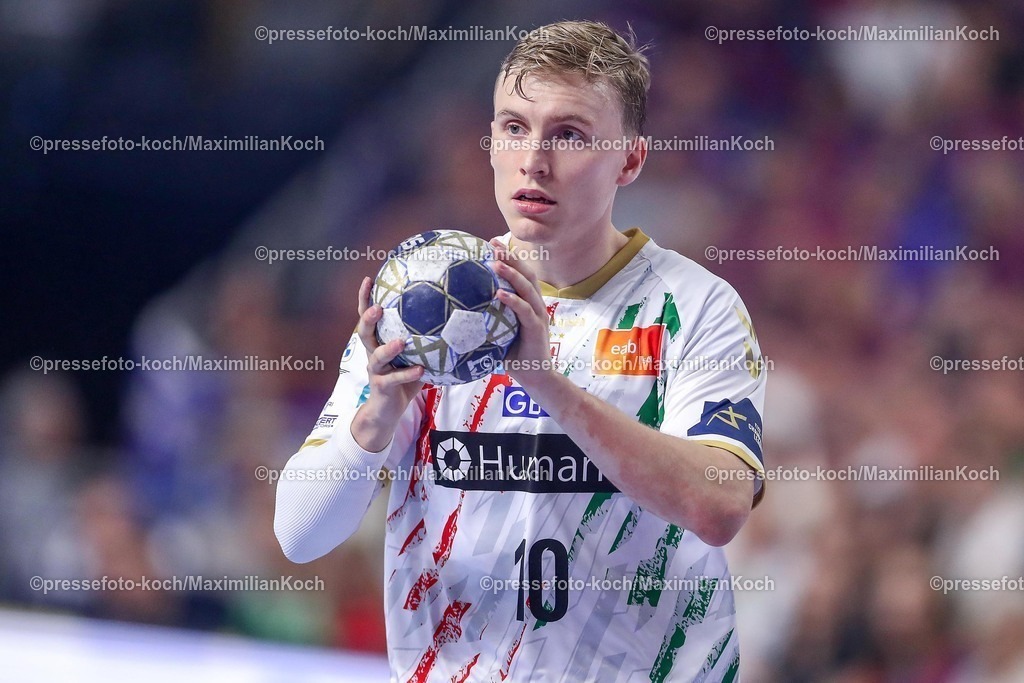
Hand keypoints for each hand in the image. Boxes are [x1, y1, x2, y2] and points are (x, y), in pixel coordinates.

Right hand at [351, 276, 423, 451]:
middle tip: (378, 307)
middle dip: (368, 318)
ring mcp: (375, 370)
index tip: (369, 278)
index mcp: (379, 341)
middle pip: (364, 332)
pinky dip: (407, 374)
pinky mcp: (381, 387)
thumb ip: (428, 341)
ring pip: (376, 356)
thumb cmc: (405, 379)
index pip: (368, 315)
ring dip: (388, 348)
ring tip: (401, 341)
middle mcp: (372, 353)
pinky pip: (394, 379)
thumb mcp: (416, 356)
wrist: (388, 411)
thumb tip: (458, 321)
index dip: (366, 298)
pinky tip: (420, 370)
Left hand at [489, 239, 552, 385]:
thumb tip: (459, 310)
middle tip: (493, 243)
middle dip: (510, 257)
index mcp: (529, 303)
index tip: (492, 243)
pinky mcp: (536, 329)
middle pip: (526, 274)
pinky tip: (499, 293)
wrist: (535, 377)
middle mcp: (535, 305)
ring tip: (495, 262)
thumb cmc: (514, 355)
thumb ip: (488, 317)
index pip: (520, 274)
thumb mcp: (499, 332)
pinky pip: (524, 311)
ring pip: (527, 289)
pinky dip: (512, 300)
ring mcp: (538, 316)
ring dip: (511, 274)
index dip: (509, 257)